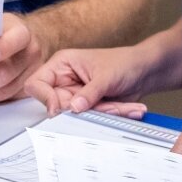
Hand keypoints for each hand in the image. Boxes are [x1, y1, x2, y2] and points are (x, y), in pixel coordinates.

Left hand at [0, 13, 48, 102]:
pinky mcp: (27, 90)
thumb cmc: (4, 32)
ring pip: (4, 90)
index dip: (1, 48)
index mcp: (22, 33)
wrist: (28, 42)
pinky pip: (5, 98)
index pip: (16, 40)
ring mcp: (31, 73)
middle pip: (5, 73)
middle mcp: (30, 53)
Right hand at [25, 44, 157, 116]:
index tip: (58, 110)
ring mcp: (75, 95)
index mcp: (61, 64)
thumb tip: (73, 108)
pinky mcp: (87, 107)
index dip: (45, 98)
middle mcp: (64, 80)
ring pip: (78, 115)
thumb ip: (89, 93)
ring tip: (121, 103)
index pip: (36, 84)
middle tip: (105, 105)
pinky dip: (110, 114)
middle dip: (85, 109)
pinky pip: (92, 118)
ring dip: (103, 112)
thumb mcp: (106, 77)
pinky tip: (127, 106)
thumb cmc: (125, 63)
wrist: (145, 71)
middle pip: (58, 105)